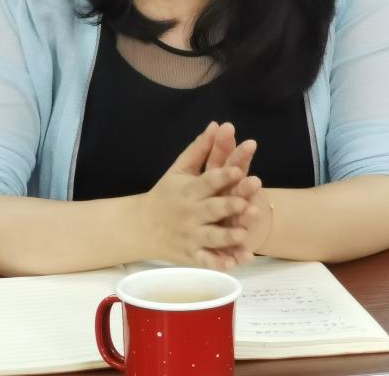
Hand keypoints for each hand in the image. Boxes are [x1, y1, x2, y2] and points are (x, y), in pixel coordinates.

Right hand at [137, 123, 256, 269]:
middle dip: (228, 206)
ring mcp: (190, 236)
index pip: (207, 181)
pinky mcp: (191, 255)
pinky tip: (235, 263)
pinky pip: (206, 261)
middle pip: (211, 209)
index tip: (239, 170)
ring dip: (227, 237)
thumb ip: (199, 149)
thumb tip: (217, 124)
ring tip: (244, 233)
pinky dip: (220, 263)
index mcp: (188, 190)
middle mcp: (190, 213)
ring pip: (211, 237)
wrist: (141, 226)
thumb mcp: (179, 170)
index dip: (223, 176)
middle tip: (246, 202)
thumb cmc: (166, 194)